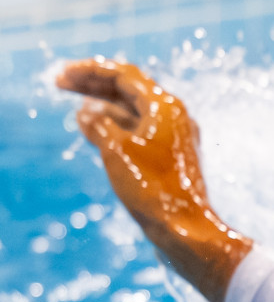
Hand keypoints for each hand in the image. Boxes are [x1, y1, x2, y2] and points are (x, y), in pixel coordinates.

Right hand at [57, 58, 250, 301]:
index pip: (125, 75)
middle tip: (61, 84)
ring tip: (76, 110)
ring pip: (135, 113)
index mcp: (166, 107)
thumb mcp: (115, 149)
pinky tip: (95, 132)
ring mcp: (175, 140)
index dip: (90, 71)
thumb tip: (87, 113)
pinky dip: (116, 128)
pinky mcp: (171, 160)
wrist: (185, 230)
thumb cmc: (152, 189)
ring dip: (104, 107)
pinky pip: (140, 133)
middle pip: (130, 91)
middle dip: (94, 85)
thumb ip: (98, 124)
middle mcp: (175, 118)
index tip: (63, 76)